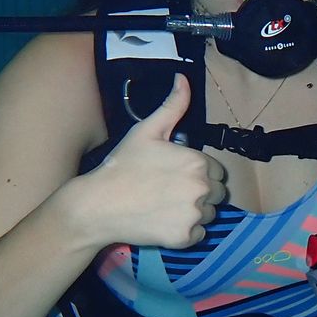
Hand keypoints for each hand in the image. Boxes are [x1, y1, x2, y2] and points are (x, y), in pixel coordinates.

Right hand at [77, 74, 226, 247]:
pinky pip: (198, 234)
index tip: (176, 175)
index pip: (217, 171)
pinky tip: (163, 221)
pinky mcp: (186, 237)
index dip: (198, 173)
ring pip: (210, 214)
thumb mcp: (146, 131)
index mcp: (198, 162)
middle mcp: (202, 189)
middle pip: (217, 193)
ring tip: (165, 206)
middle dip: (200, 192)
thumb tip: (184, 79)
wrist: (98, 205)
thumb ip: (172, 106)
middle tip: (169, 191)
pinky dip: (186, 231)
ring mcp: (195, 215)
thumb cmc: (122, 165)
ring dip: (195, 212)